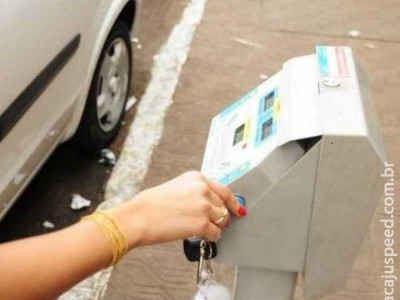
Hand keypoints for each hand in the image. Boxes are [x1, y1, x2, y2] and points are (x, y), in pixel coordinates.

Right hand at [108, 171, 245, 248]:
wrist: (139, 217)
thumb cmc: (151, 204)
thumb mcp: (176, 187)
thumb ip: (195, 192)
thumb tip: (210, 204)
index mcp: (196, 178)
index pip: (224, 190)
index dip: (233, 202)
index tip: (238, 209)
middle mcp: (203, 189)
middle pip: (224, 206)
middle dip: (221, 217)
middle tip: (215, 224)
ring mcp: (204, 206)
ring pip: (222, 220)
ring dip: (215, 227)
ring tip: (202, 230)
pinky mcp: (201, 224)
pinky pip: (216, 233)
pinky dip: (211, 237)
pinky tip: (201, 236)